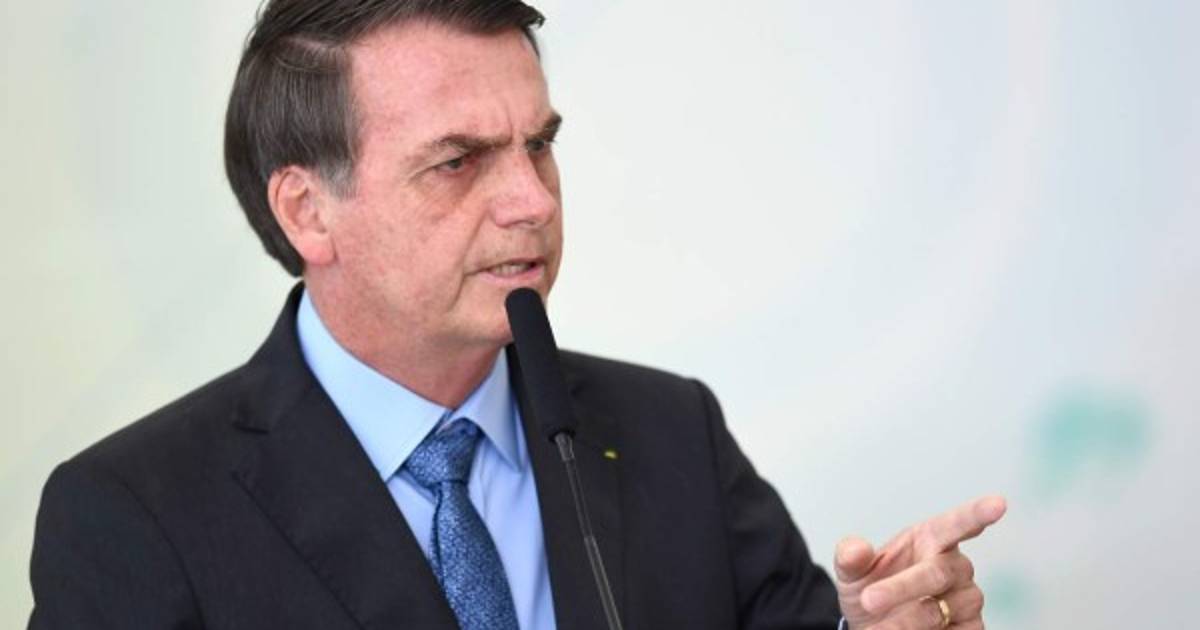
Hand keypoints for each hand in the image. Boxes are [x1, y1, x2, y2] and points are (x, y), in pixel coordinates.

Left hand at [834, 495, 1006, 629]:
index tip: (998, 504)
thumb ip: (851, 557)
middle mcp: (955, 566)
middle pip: (937, 573)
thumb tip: (855, 549)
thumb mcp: (852, 573)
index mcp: (931, 539)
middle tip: (869, 600)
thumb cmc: (871, 590)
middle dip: (900, 588)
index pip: (958, 523)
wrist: (874, 628)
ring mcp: (967, 599)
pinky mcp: (972, 628)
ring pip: (939, 610)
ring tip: (878, 629)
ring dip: (904, 622)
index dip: (978, 513)